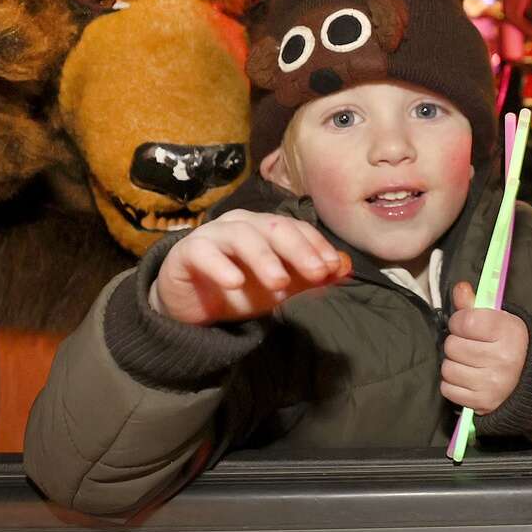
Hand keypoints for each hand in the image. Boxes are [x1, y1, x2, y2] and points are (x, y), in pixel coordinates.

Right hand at [154, 210, 350, 324]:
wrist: (190, 306)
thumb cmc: (238, 290)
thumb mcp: (278, 289)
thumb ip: (309, 279)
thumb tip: (345, 269)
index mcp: (265, 228)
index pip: (295, 228)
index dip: (316, 245)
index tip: (333, 267)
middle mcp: (241, 224)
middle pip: (272, 227)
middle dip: (298, 249)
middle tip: (316, 273)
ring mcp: (212, 234)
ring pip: (241, 236)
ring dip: (263, 258)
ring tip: (279, 283)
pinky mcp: (187, 251)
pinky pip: (203, 252)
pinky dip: (220, 266)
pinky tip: (234, 283)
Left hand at [440, 281, 527, 413]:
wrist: (531, 381)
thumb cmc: (509, 344)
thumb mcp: (500, 319)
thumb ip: (475, 304)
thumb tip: (460, 288)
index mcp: (509, 332)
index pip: (464, 321)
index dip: (460, 321)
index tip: (468, 325)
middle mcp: (503, 359)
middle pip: (452, 346)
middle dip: (457, 344)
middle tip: (471, 346)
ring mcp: (492, 384)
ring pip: (448, 368)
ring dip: (454, 364)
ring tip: (470, 363)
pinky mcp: (482, 403)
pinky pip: (448, 389)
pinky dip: (454, 384)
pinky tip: (468, 378)